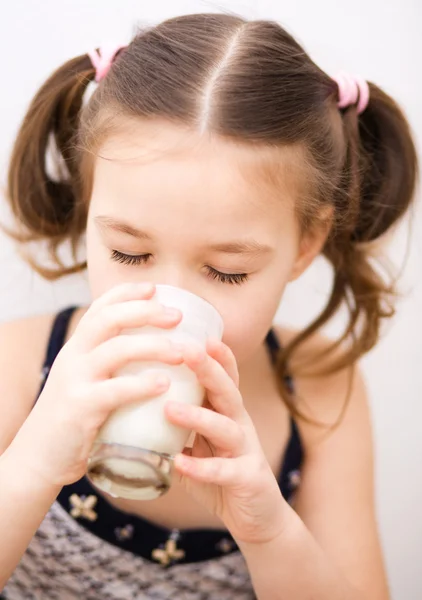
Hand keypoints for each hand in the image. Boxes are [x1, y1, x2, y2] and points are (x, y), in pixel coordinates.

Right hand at [11, 282, 183, 486]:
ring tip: (181, 352)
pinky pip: (115, 390)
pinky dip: (142, 385)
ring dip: (153, 346)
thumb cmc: (73, 422)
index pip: (99, 308)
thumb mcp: (85, 383)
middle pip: (109, 319)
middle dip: (145, 311)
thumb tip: (151, 356)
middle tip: (177, 316)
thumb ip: (109, 368)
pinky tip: (165, 385)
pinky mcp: (80, 408)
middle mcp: (73, 357)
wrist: (38, 459)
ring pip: (116, 349)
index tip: (155, 288)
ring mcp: (75, 381)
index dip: (127, 293)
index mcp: (77, 349)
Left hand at [165, 340, 287, 545]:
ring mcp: (246, 451)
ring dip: (198, 417)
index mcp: (228, 412)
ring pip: (226, 427)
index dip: (215, 354)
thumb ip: (177, 425)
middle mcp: (240, 425)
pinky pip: (224, 471)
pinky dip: (202, 467)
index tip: (196, 332)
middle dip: (209, 369)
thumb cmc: (221, 473)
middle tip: (186, 351)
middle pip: (227, 390)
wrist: (256, 516)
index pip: (224, 376)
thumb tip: (134, 406)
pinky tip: (180, 463)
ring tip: (169, 409)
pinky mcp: (247, 479)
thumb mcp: (201, 443)